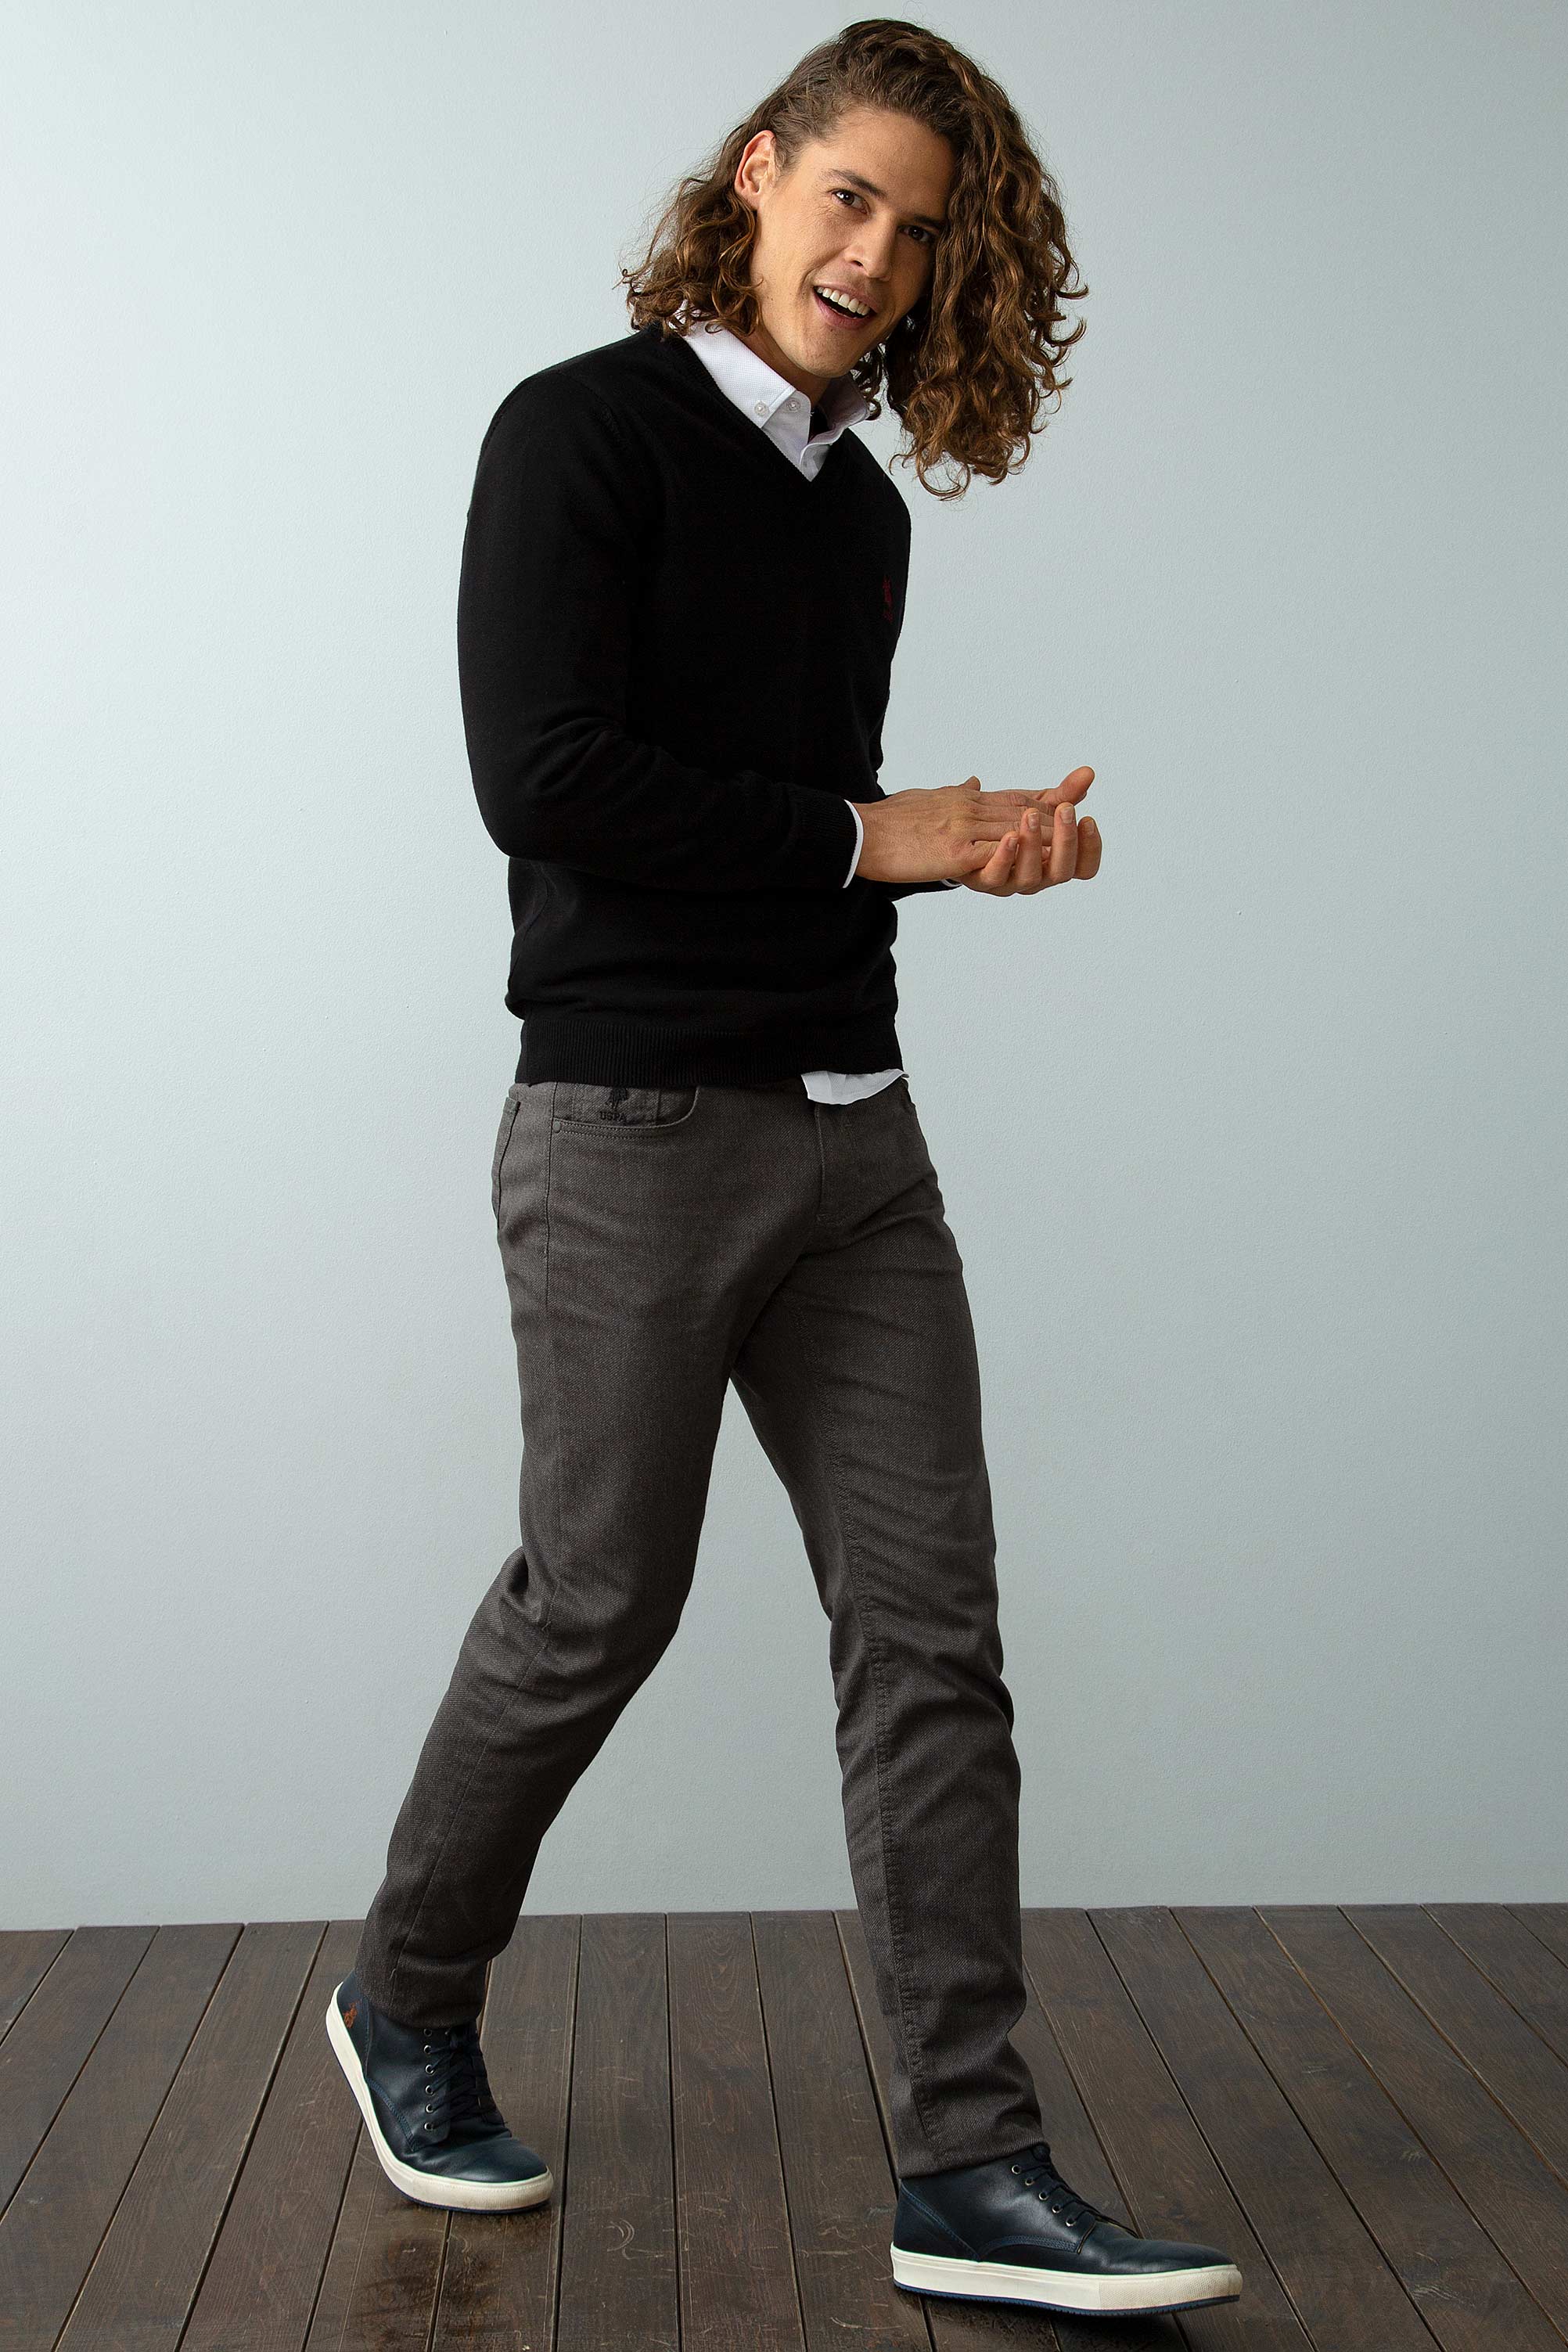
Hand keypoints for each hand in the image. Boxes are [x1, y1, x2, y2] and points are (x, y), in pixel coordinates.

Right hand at [852, 774, 1085, 885]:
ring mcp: (963, 829)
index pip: (1011, 796)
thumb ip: (954, 791)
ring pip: (1013, 830)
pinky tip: (1033, 861)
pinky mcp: (953, 851)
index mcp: (964, 799)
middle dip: (1053, 816)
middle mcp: (969, 808)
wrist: (860, 832)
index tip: (1067, 802)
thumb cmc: (889, 821)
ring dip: (1043, 837)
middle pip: (1020, 811)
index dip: (1041, 800)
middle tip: (1082, 820)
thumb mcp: (927, 797)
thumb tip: (974, 780)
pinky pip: (991, 854)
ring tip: (1070, 842)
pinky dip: (1016, 856)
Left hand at [955, 766, 1100, 893]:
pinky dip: (1004, 857)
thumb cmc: (1003, 823)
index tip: (1088, 819)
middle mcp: (1036, 877)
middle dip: (1066, 841)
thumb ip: (1063, 795)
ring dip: (1033, 845)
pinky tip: (1009, 835)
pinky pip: (995, 876)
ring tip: (1031, 815)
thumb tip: (1089, 772)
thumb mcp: (1036, 806)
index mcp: (1053, 862)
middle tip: (1066, 810)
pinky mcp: (981, 880)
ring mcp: (1009, 881)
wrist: (960, 834)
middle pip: (1061, 872)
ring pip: (1030, 878)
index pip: (1084, 868)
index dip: (1091, 848)